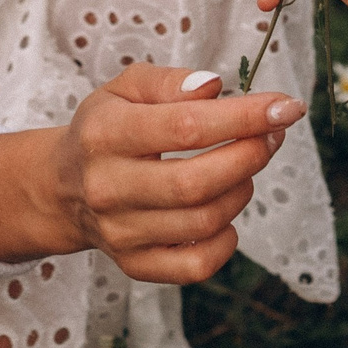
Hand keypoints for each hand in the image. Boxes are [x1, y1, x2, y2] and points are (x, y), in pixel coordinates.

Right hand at [0, 66, 304, 283]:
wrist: (62, 187)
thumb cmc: (106, 129)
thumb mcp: (126, 88)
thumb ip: (170, 82)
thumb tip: (215, 87)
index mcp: (105, 134)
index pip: (186, 127)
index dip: (245, 117)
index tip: (286, 107)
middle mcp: (107, 187)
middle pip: (196, 182)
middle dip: (250, 156)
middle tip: (271, 136)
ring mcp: (120, 232)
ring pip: (202, 222)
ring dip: (240, 191)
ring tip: (244, 167)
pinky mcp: (134, 264)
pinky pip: (195, 266)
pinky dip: (225, 242)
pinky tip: (225, 213)